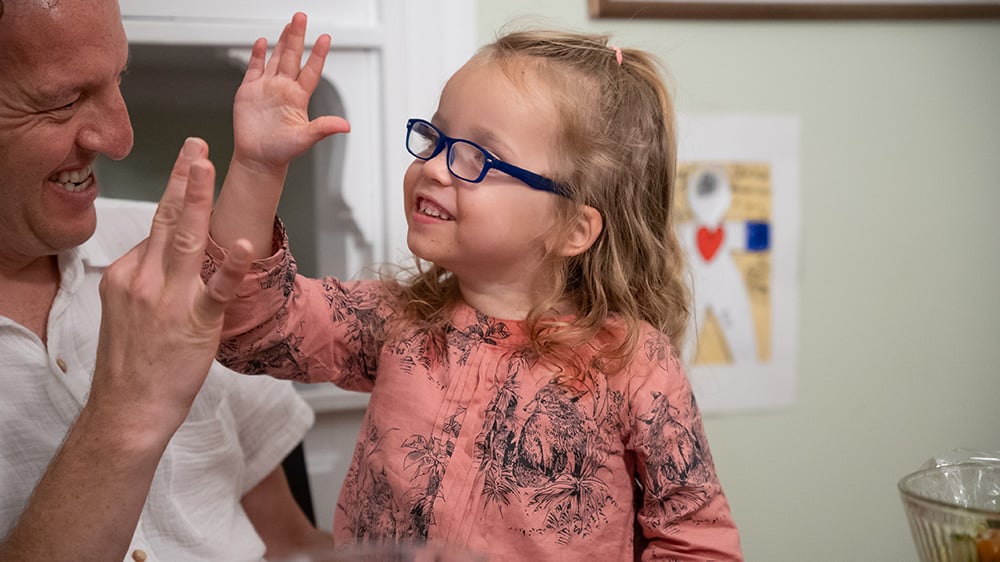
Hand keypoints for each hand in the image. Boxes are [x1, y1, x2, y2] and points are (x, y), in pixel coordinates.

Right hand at [92, 138, 254, 431]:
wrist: (129, 408)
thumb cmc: (132, 364)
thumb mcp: (125, 311)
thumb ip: (146, 279)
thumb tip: (163, 257)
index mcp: (127, 275)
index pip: (156, 232)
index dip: (178, 205)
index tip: (190, 173)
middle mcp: (145, 280)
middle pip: (166, 219)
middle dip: (183, 178)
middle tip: (196, 145)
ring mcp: (170, 300)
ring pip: (186, 239)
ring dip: (197, 198)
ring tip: (206, 165)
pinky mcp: (198, 322)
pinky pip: (219, 289)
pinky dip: (234, 266)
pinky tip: (248, 244)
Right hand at [232, 12, 350, 173]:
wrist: (258, 159)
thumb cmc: (281, 152)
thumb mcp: (305, 139)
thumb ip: (324, 128)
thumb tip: (345, 126)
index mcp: (299, 98)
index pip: (311, 71)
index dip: (318, 55)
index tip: (325, 38)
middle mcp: (284, 89)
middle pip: (293, 57)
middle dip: (297, 37)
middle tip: (301, 17)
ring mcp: (267, 88)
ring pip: (276, 58)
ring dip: (282, 41)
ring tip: (289, 24)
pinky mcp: (249, 91)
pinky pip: (255, 68)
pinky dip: (258, 55)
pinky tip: (263, 42)